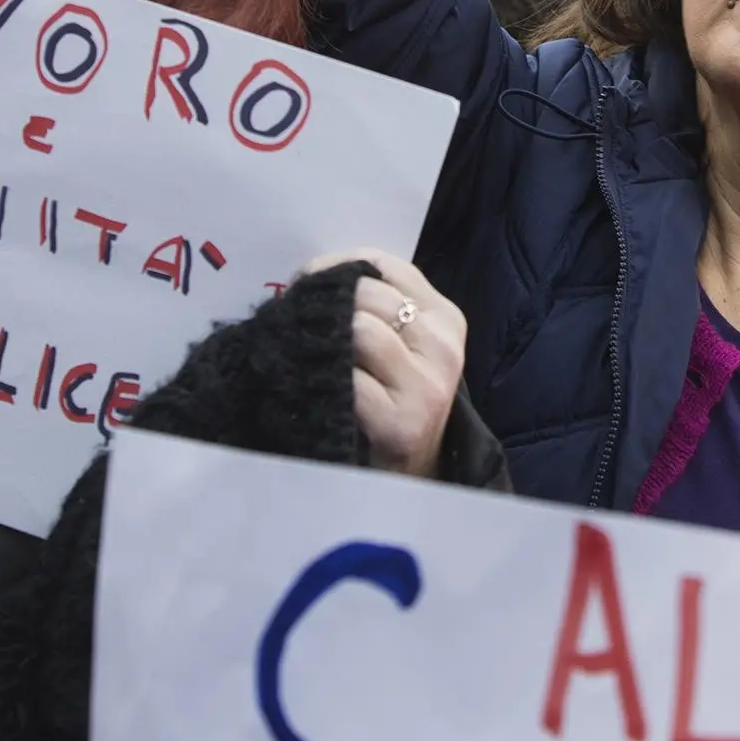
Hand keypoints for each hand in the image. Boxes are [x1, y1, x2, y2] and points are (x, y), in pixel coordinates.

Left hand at [306, 252, 467, 477]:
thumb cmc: (394, 400)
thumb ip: (372, 305)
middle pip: (369, 294)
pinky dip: (321, 378)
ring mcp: (428, 386)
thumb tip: (313, 277)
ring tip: (300, 350)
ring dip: (320, 338)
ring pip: (361, 329)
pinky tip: (310, 385)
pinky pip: (350, 380)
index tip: (307, 283)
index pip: (385, 265)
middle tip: (293, 319)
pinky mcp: (403, 423)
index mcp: (446, 317)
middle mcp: (443, 346)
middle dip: (324, 302)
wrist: (412, 475)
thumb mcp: (400, 344)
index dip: (337, 266)